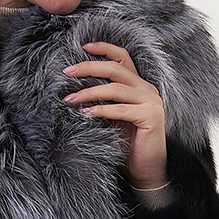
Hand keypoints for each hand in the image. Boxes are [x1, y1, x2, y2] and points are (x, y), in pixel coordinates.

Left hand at [62, 41, 167, 190]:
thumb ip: (102, 101)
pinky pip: (122, 109)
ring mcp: (151, 102)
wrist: (146, 171)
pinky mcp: (151, 117)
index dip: (104, 49)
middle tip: (67, 72)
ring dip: (89, 92)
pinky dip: (102, 110)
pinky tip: (86, 114)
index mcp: (138, 86)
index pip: (122, 58)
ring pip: (116, 88)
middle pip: (116, 68)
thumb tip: (75, 90)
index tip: (83, 48)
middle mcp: (147, 89)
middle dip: (89, 67)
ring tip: (70, 99)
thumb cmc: (128, 146)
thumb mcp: (112, 118)